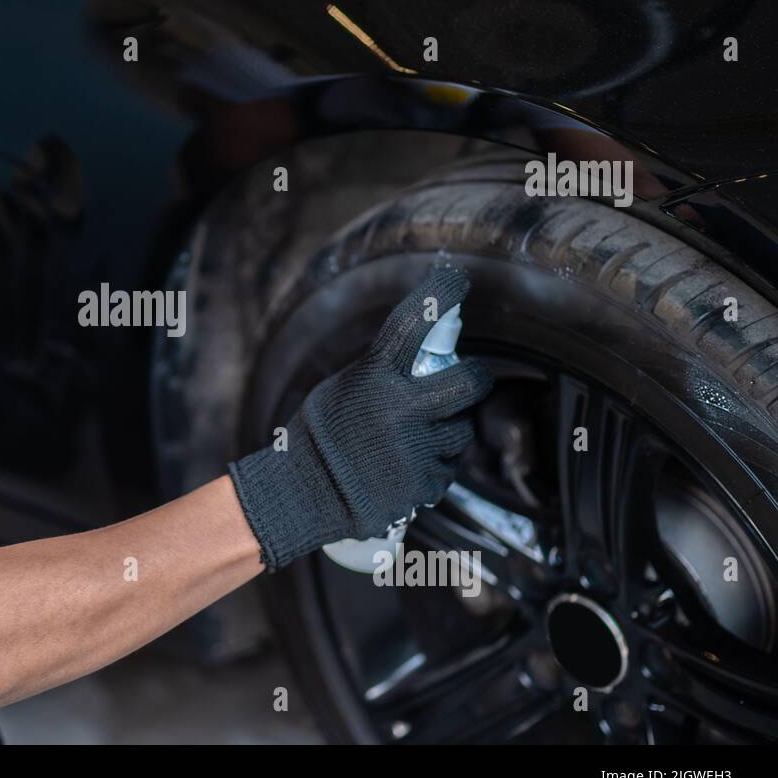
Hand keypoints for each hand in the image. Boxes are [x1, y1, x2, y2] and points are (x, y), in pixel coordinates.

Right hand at [228, 267, 492, 570]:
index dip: (441, 293)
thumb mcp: (340, 390)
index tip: (457, 280)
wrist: (301, 496)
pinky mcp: (423, 484)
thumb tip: (427, 354)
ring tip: (413, 441)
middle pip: (470, 381)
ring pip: (461, 431)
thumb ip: (381, 375)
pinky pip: (447, 469)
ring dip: (447, 432)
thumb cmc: (318, 437)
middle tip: (471, 378)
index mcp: (373, 376)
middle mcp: (399, 409)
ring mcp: (415, 449)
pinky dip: (432, 468)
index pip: (415, 321)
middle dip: (476, 379)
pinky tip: (403, 470)